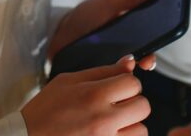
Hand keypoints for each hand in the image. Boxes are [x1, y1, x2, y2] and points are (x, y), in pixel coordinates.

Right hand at [23, 56, 149, 135]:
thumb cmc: (46, 109)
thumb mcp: (69, 81)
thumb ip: (103, 71)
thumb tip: (130, 62)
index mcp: (94, 95)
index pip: (133, 83)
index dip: (126, 82)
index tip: (117, 86)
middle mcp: (104, 119)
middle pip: (143, 106)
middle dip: (132, 101)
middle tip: (116, 104)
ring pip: (141, 129)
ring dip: (131, 124)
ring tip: (112, 122)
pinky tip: (109, 133)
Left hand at [49, 0, 167, 70]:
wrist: (58, 34)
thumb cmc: (86, 15)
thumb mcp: (110, 2)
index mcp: (130, 30)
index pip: (153, 38)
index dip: (162, 38)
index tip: (166, 37)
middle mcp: (125, 49)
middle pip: (145, 56)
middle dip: (149, 58)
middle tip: (147, 60)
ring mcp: (112, 63)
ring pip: (130, 70)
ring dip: (132, 70)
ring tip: (128, 64)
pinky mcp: (101, 75)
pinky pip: (112, 79)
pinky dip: (115, 77)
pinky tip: (113, 71)